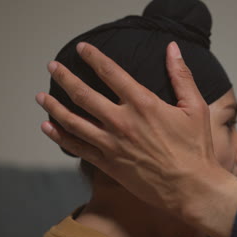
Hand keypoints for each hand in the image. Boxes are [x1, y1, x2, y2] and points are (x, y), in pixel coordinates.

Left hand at [36, 42, 236, 236]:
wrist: (191, 188)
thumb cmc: (195, 148)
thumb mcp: (195, 107)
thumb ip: (181, 75)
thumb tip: (172, 48)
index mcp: (143, 103)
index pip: (111, 72)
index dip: (93, 57)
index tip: (81, 49)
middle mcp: (122, 121)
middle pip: (83, 94)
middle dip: (64, 77)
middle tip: (52, 67)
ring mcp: (112, 144)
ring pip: (73, 121)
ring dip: (54, 107)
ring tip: (41, 96)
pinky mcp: (108, 164)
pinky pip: (77, 148)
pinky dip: (60, 137)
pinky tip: (48, 128)